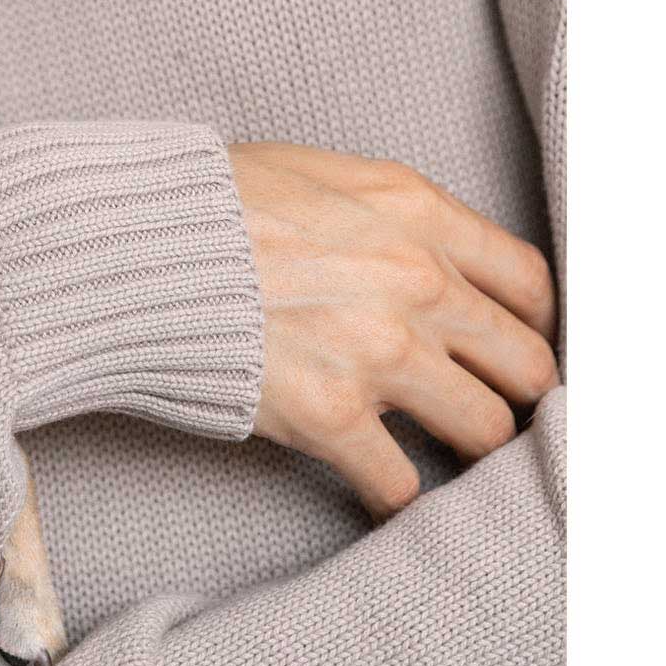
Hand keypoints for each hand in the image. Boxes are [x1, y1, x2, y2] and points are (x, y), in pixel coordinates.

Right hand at [226, 141, 559, 520]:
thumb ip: (387, 214)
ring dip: (464, 444)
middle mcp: (417, 282)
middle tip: (485, 400)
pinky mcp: (333, 416)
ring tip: (439, 446)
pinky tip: (376, 481)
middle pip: (527, 365)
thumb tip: (423, 253)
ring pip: (485, 431)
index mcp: (414, 212)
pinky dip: (392, 494)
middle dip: (513, 390)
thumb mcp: (315, 172)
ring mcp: (381, 353)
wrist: (135, 242)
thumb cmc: (210, 200)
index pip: (527, 282)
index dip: (530, 321)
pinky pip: (402, 486)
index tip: (513, 341)